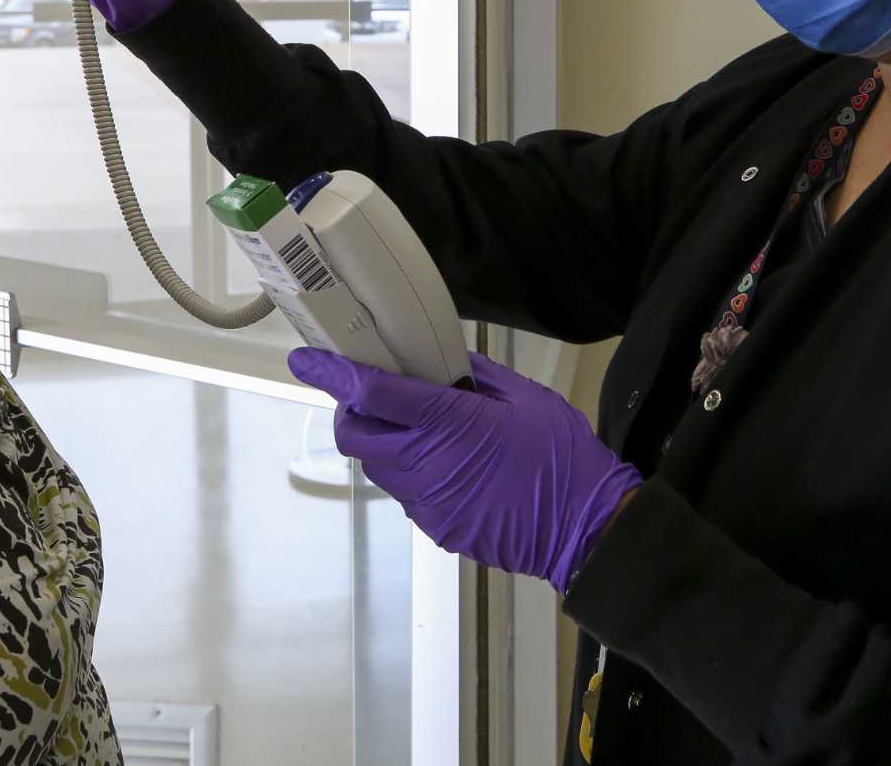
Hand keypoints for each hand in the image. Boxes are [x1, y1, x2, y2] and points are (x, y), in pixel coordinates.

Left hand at [288, 348, 642, 592]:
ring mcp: (427, 502)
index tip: (305, 359)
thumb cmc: (562, 457)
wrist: (585, 530)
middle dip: (350, 410)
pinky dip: (410, 472)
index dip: (331, 374)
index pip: (371, 393)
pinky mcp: (436, 527)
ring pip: (376, 466)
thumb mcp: (526, 397)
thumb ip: (476, 375)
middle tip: (371, 395)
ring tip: (418, 429)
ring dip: (382, 443)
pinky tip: (446, 464)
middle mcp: (424, 464)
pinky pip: (405, 493)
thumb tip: (442, 360)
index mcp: (447, 423)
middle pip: (355, 435)